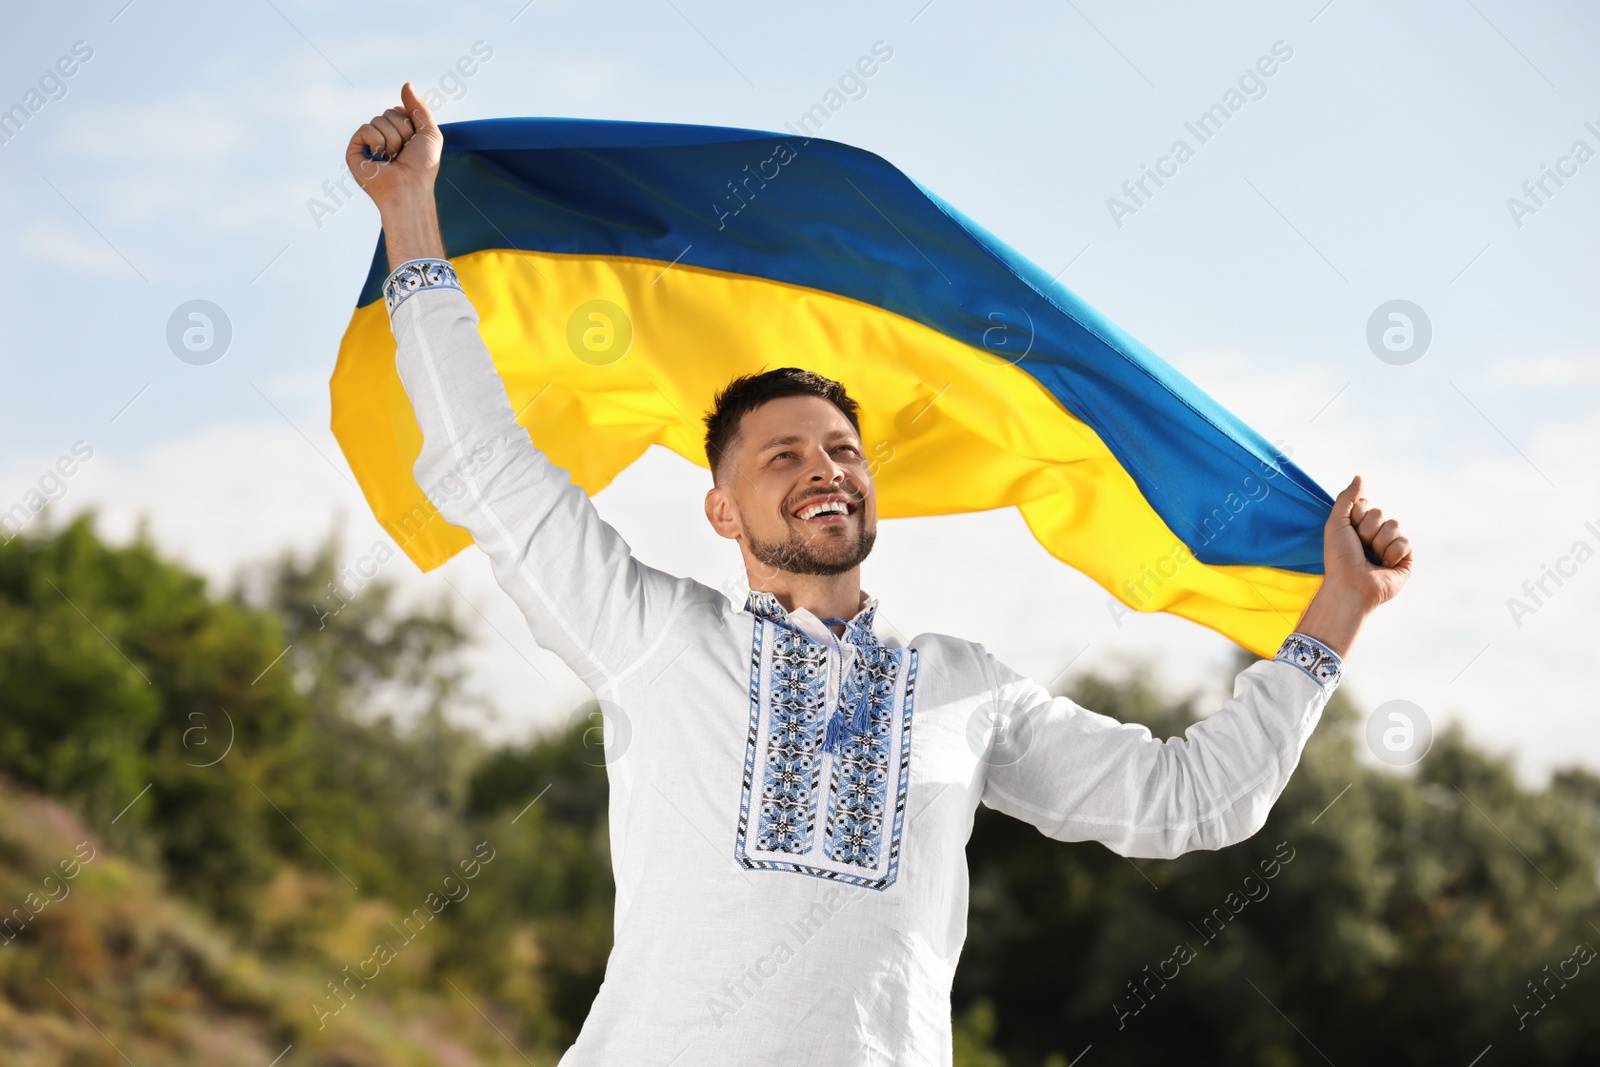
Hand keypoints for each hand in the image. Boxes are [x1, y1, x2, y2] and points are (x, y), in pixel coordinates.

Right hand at [344, 82, 441, 210]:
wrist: (409, 187)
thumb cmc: (422, 166)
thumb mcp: (430, 133)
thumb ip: (419, 107)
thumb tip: (406, 84)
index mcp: (398, 132)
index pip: (399, 109)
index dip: (411, 124)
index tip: (415, 143)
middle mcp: (382, 136)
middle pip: (389, 112)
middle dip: (402, 131)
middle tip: (404, 153)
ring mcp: (368, 143)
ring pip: (379, 120)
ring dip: (392, 139)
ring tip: (393, 158)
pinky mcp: (355, 150)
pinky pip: (366, 128)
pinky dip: (377, 141)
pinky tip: (379, 158)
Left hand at [1324, 473, 1412, 611]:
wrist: (1351, 585)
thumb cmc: (1339, 558)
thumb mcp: (1336, 523)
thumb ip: (1347, 498)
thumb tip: (1359, 477)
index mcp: (1358, 528)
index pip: (1366, 505)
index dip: (1357, 516)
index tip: (1349, 531)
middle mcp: (1375, 536)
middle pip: (1380, 513)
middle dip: (1367, 529)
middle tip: (1359, 547)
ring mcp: (1390, 548)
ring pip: (1394, 525)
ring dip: (1379, 541)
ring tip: (1371, 557)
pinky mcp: (1404, 560)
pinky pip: (1406, 542)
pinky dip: (1393, 552)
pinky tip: (1385, 565)